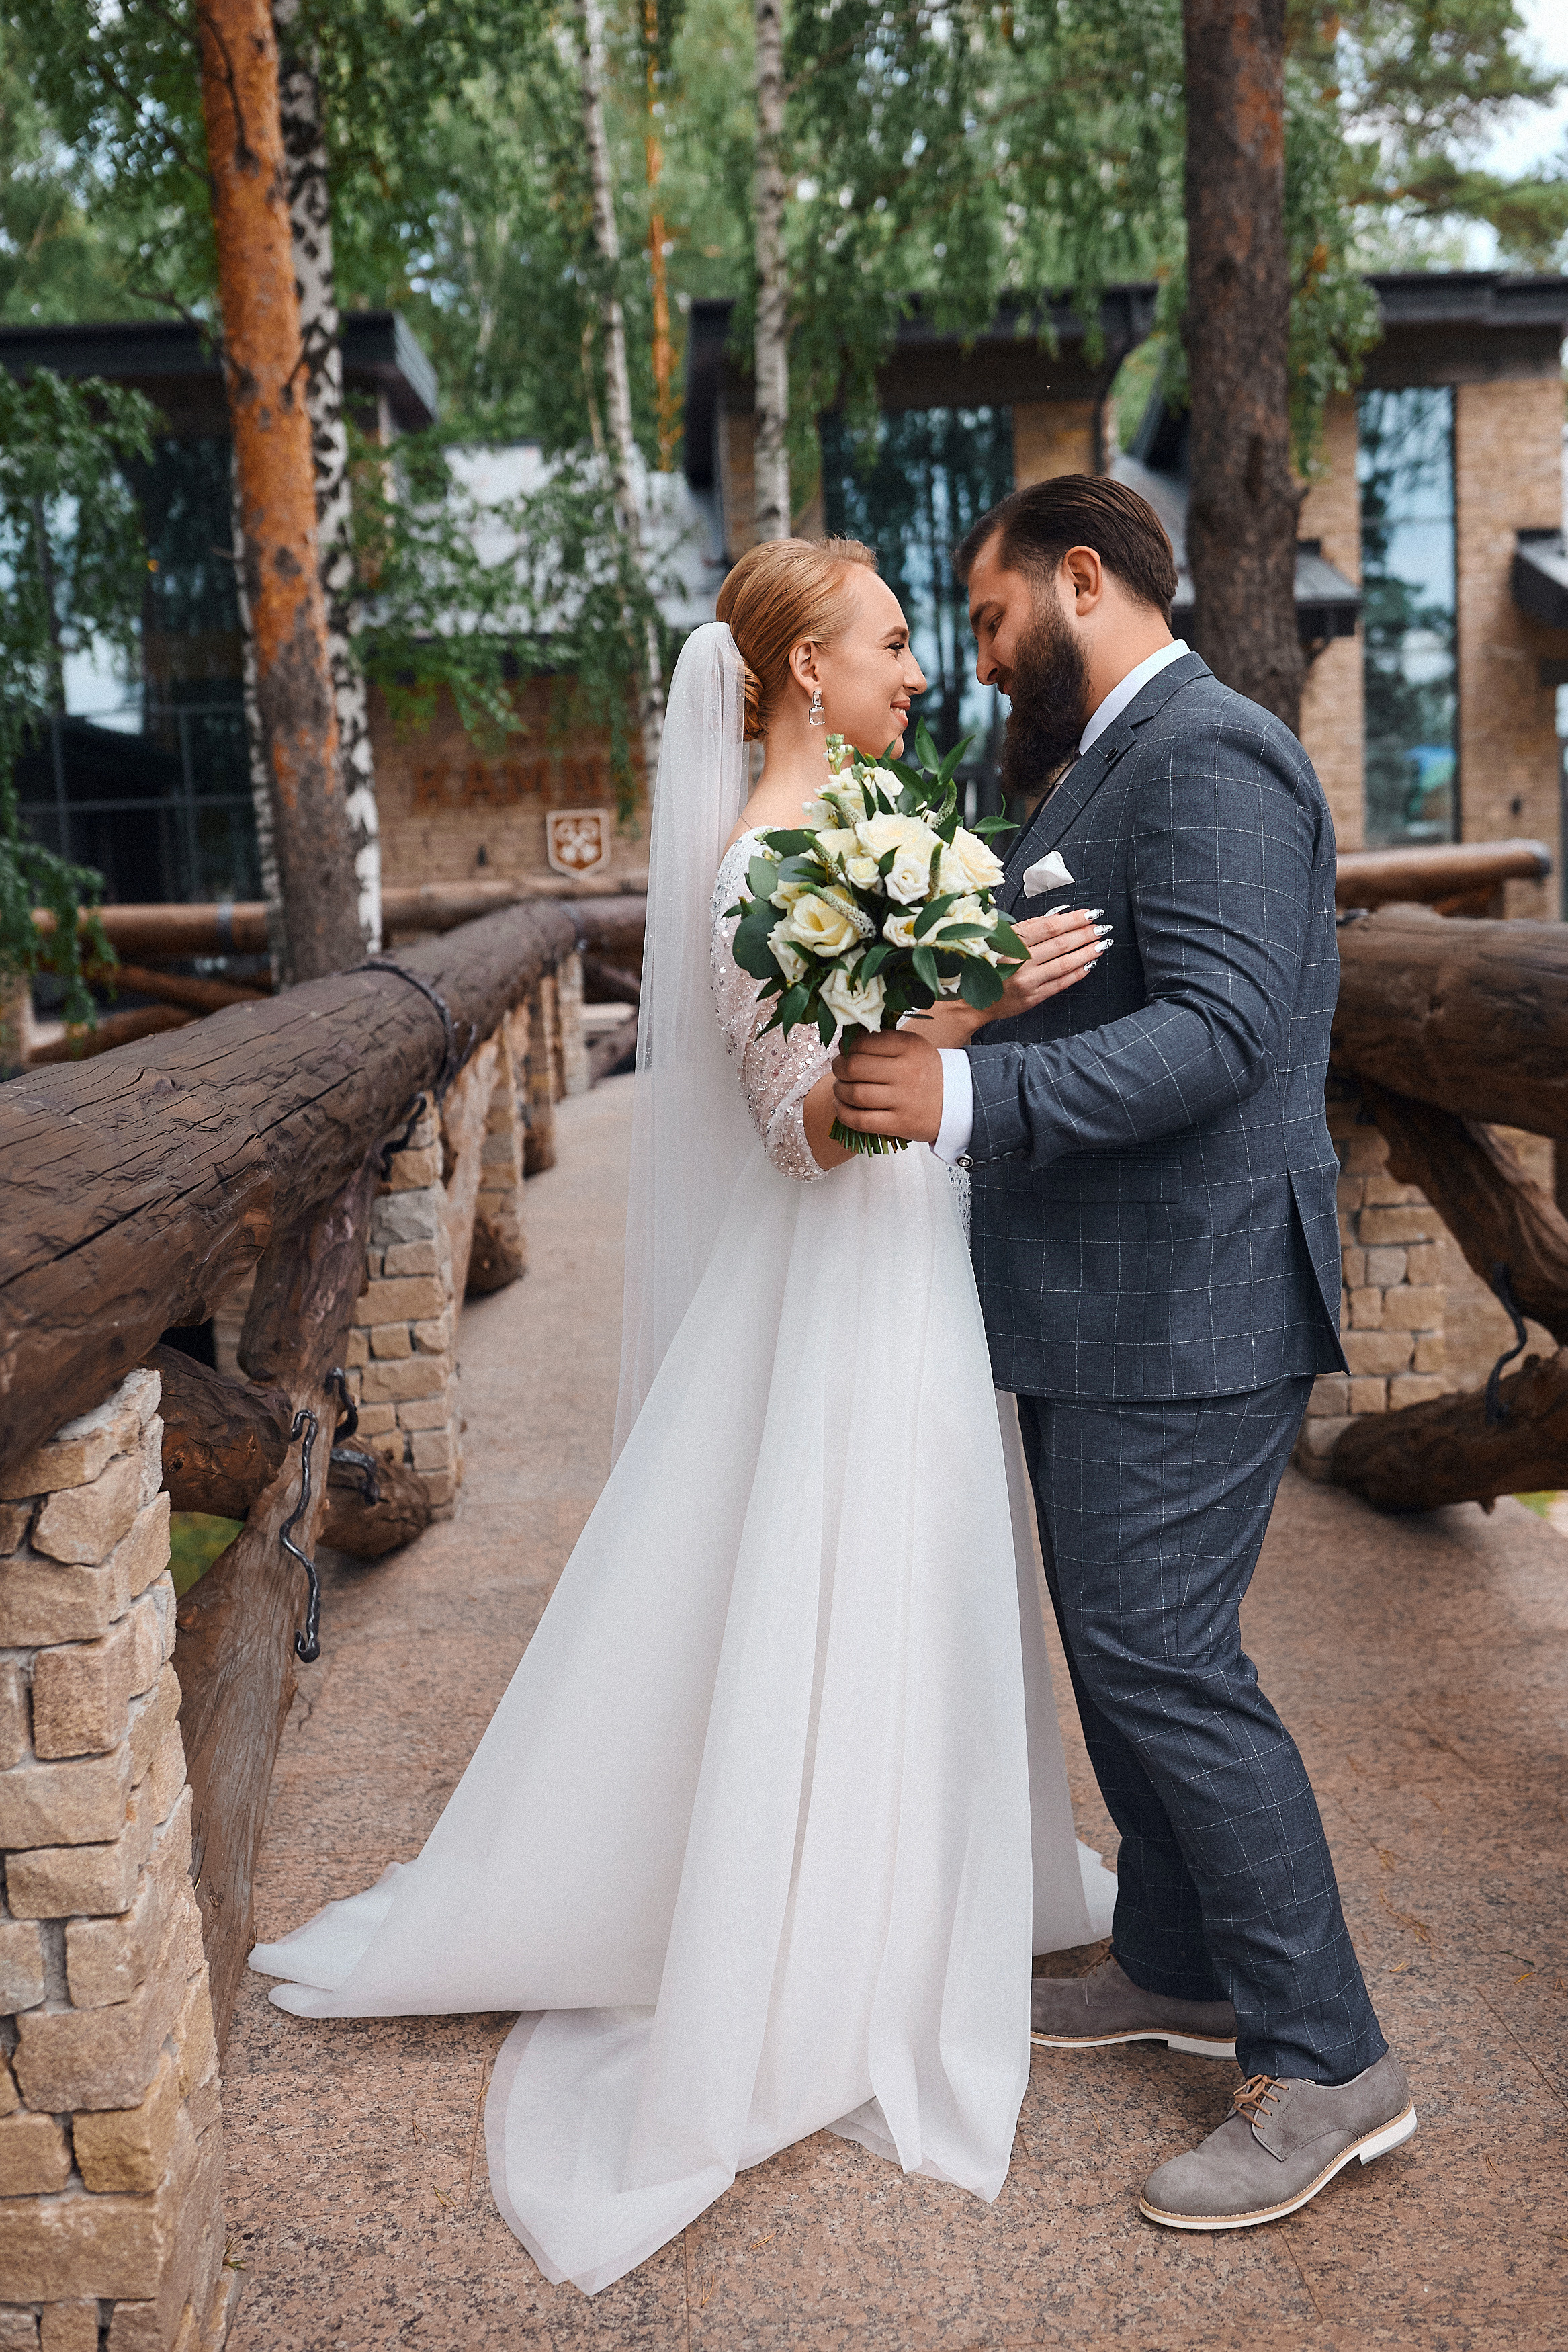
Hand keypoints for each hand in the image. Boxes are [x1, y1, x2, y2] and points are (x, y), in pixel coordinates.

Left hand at [832, 1028, 943, 1145]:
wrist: (957, 1103)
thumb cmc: (925, 1072)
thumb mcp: (913, 1047)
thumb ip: (883, 1041)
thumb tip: (845, 1039)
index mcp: (909, 1046)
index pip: (864, 1041)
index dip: (846, 1046)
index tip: (845, 1050)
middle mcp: (907, 1071)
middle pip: (854, 1067)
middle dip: (838, 1068)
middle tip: (840, 1070)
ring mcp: (904, 1099)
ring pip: (855, 1094)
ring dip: (839, 1091)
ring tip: (841, 1089)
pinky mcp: (900, 1124)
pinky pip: (861, 1120)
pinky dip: (844, 1113)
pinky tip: (842, 1107)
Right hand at [919, 907, 1109, 1045]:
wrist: (970, 1000)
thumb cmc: (986, 964)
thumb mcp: (1000, 938)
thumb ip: (1028, 928)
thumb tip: (1059, 916)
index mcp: (1010, 941)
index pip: (1049, 926)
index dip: (1073, 919)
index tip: (1090, 913)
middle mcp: (1019, 961)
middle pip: (1060, 944)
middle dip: (1085, 934)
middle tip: (1102, 927)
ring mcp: (1027, 981)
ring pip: (1064, 963)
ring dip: (1087, 952)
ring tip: (1101, 943)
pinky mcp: (1033, 998)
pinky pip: (1061, 983)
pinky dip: (1078, 973)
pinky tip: (1090, 964)